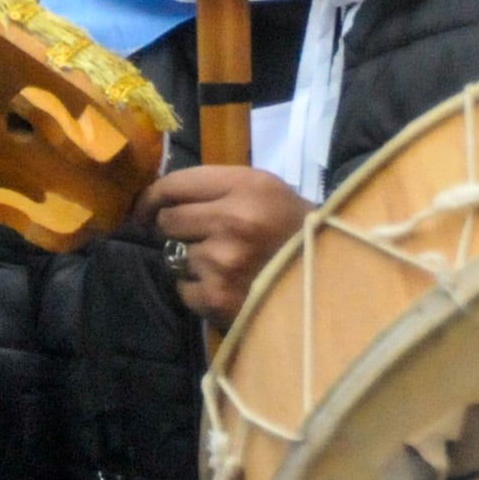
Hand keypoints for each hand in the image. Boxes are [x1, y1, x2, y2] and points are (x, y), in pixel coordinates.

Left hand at [138, 166, 313, 320]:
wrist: (333, 280)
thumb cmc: (299, 232)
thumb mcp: (270, 193)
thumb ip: (221, 189)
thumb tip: (164, 198)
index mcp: (249, 186)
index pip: (176, 183)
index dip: (152, 196)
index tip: (145, 208)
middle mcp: (233, 219)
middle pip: (168, 220)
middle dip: (177, 229)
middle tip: (200, 236)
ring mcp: (223, 260)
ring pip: (175, 255)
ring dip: (192, 260)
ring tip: (225, 264)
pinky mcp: (218, 296)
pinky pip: (184, 287)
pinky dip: (199, 289)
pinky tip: (227, 286)